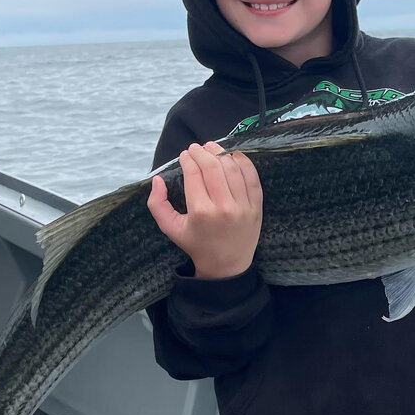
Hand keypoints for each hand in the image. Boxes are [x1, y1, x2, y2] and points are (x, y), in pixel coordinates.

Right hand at [147, 141, 262, 278]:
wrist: (226, 266)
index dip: (188, 159)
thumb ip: (157, 204)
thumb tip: (157, 179)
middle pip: (213, 167)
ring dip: (221, 153)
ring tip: (212, 148)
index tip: (184, 155)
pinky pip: (252, 178)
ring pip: (232, 169)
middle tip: (196, 148)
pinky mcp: (257, 207)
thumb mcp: (170, 228)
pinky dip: (244, 163)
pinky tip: (234, 156)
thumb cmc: (196, 245)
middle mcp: (223, 207)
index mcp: (200, 211)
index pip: (194, 174)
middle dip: (202, 152)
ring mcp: (243, 207)